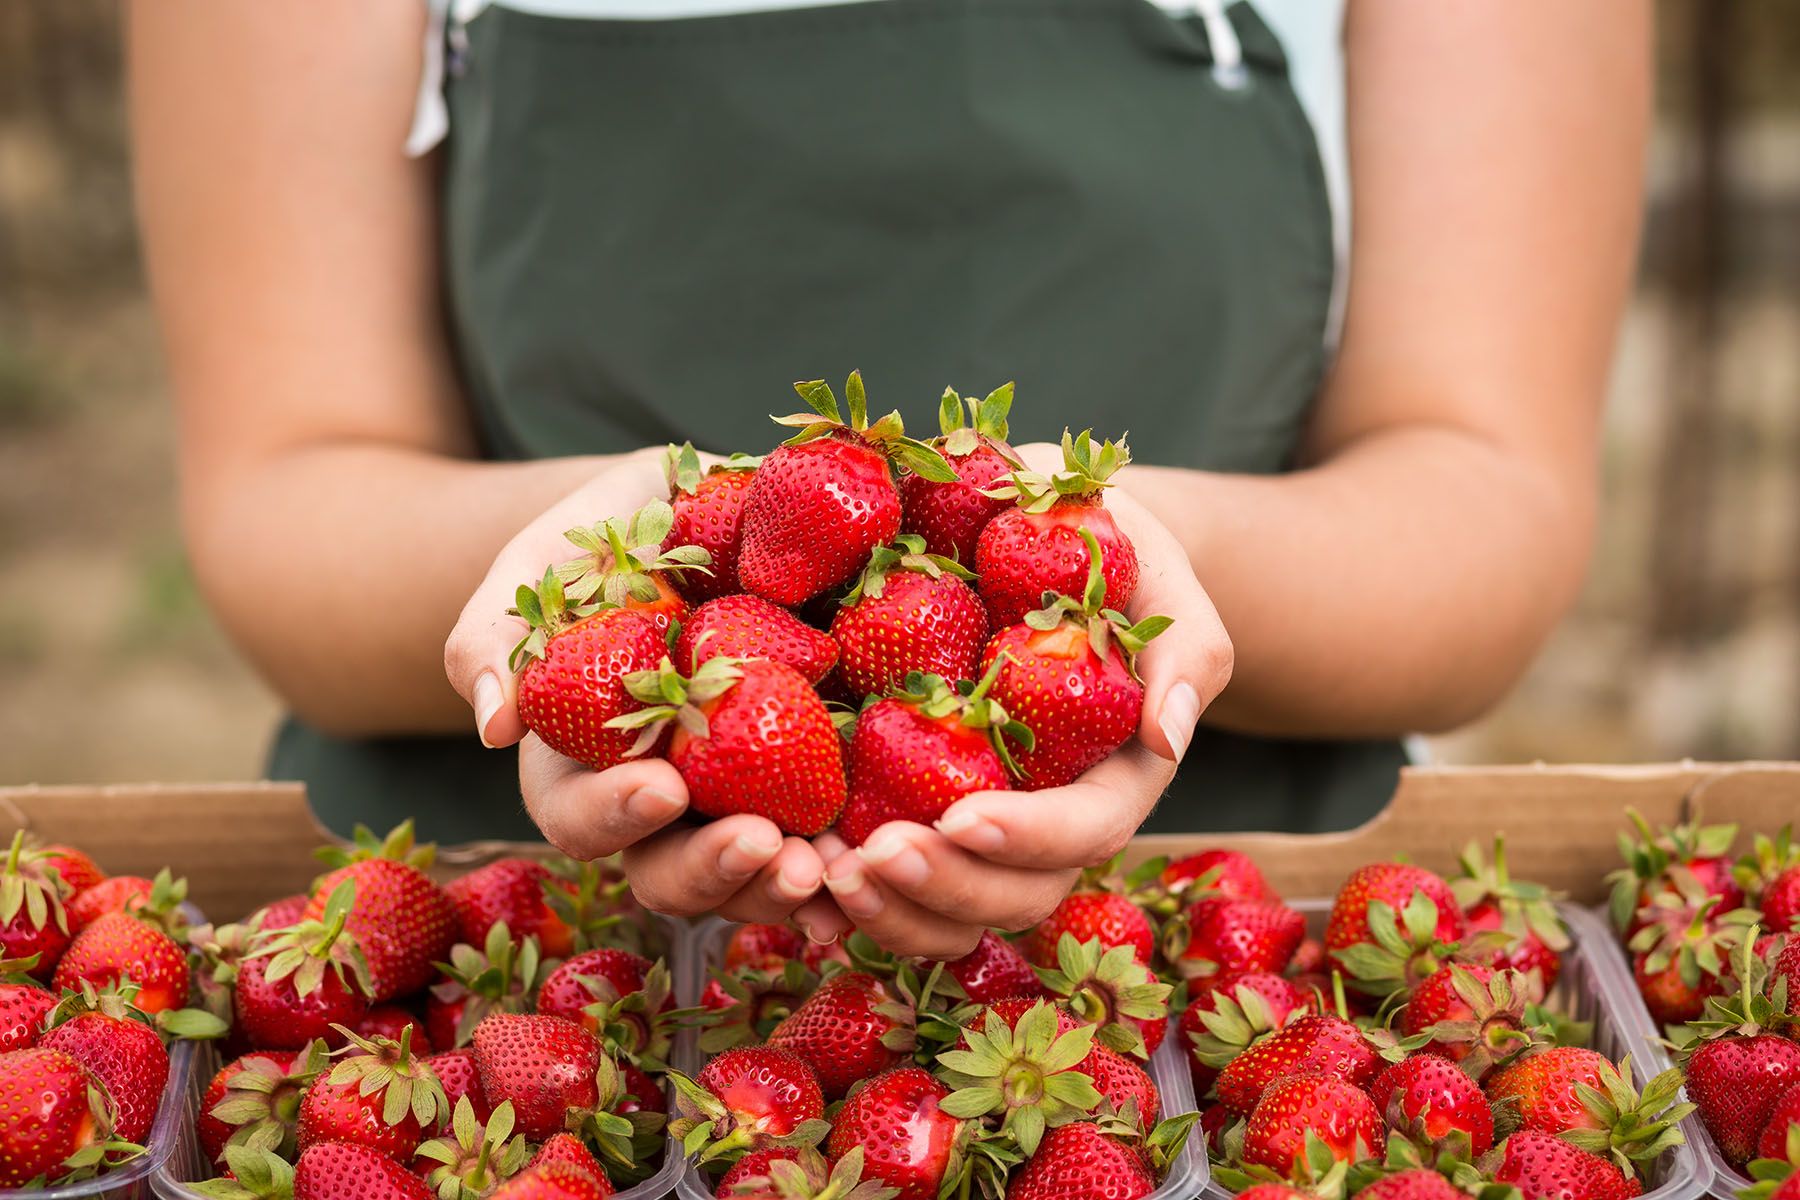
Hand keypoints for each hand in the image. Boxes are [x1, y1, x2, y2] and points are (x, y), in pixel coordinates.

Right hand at [443, 449, 827, 923]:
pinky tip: (889, 859)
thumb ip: (503, 630)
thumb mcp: (549, 557)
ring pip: (754, 879)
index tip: (665, 784)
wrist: (715, 506)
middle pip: (670, 874)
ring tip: (832, 868)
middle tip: (764, 844)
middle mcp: (664, 803)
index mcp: (583, 764)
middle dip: (714, 870)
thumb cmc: (614, 532)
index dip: (617, 815)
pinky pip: (832, 840)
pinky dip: (856, 862)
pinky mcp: (816, 780)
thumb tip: (493, 723)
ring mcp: (742, 800)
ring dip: (788, 888)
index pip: (582, 818)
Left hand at [792, 473, 1232, 958]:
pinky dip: (843, 895)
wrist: (1032, 535)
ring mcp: (977, 826)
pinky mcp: (913, 808)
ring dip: (888, 912)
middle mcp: (1044, 820)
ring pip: (948, 913)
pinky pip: (889, 883)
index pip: (1084, 831)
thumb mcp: (1158, 577)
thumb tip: (1171, 733)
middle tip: (870, 858)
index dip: (1027, 837)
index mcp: (1112, 775)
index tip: (962, 816)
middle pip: (1011, 894)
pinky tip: (796, 874)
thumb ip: (1186, 648)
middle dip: (945, 887)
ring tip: (824, 876)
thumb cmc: (1106, 549)